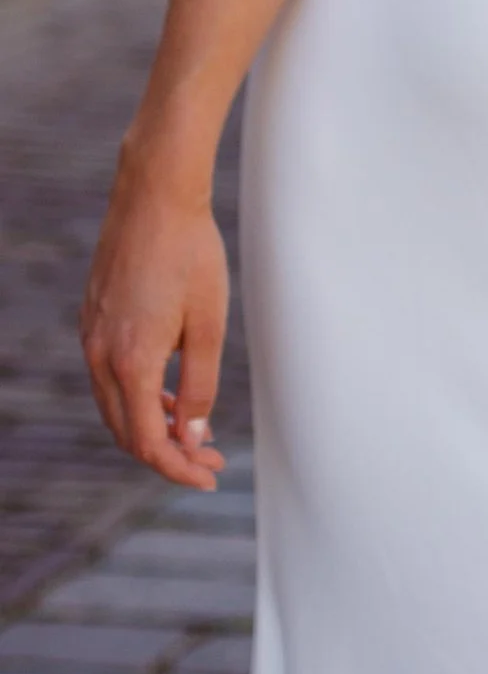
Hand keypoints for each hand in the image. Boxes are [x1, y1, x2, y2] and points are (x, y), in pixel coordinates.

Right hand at [81, 169, 229, 490]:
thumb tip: (193, 437)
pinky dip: (139, 396)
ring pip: (116, 405)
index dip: (177, 468)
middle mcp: (100, 355)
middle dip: (168, 454)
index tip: (209, 478)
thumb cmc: (190, 253)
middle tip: (211, 460)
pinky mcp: (93, 319)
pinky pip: (110, 377)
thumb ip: (200, 386)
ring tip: (196, 433)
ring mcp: (91, 336)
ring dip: (153, 425)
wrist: (154, 195)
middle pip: (126, 431)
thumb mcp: (209, 324)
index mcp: (131, 362)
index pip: (146, 441)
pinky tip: (171, 395)